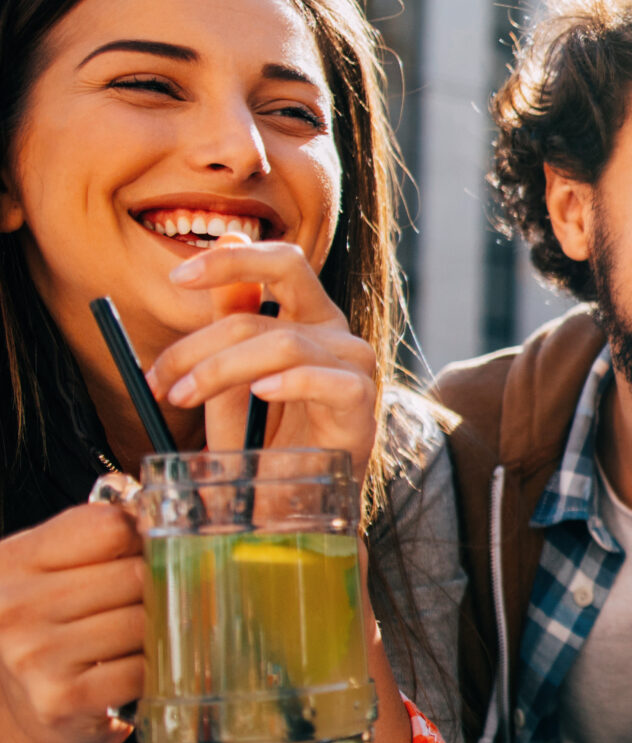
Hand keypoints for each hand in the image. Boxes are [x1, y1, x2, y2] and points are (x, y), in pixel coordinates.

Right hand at [0, 503, 146, 742]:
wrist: (26, 722)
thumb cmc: (50, 636)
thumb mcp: (53, 573)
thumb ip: (96, 538)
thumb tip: (164, 505)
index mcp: (11, 560)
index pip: (107, 525)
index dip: (142, 539)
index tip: (149, 553)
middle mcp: (12, 604)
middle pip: (134, 574)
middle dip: (155, 590)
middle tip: (147, 607)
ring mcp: (32, 653)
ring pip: (143, 622)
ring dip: (157, 633)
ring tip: (134, 642)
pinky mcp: (61, 698)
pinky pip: (141, 669)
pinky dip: (150, 671)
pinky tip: (131, 672)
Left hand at [149, 238, 379, 466]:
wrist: (290, 505)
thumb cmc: (262, 440)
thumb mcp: (229, 375)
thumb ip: (231, 314)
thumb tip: (227, 237)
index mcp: (309, 316)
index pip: (283, 264)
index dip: (233, 260)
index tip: (178, 277)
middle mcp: (336, 333)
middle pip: (275, 301)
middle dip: (202, 337)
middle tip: (158, 376)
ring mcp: (355, 367)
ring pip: (285, 342)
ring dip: (221, 368)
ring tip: (184, 398)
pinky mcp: (362, 406)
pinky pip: (329, 381)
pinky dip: (289, 384)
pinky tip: (259, 395)